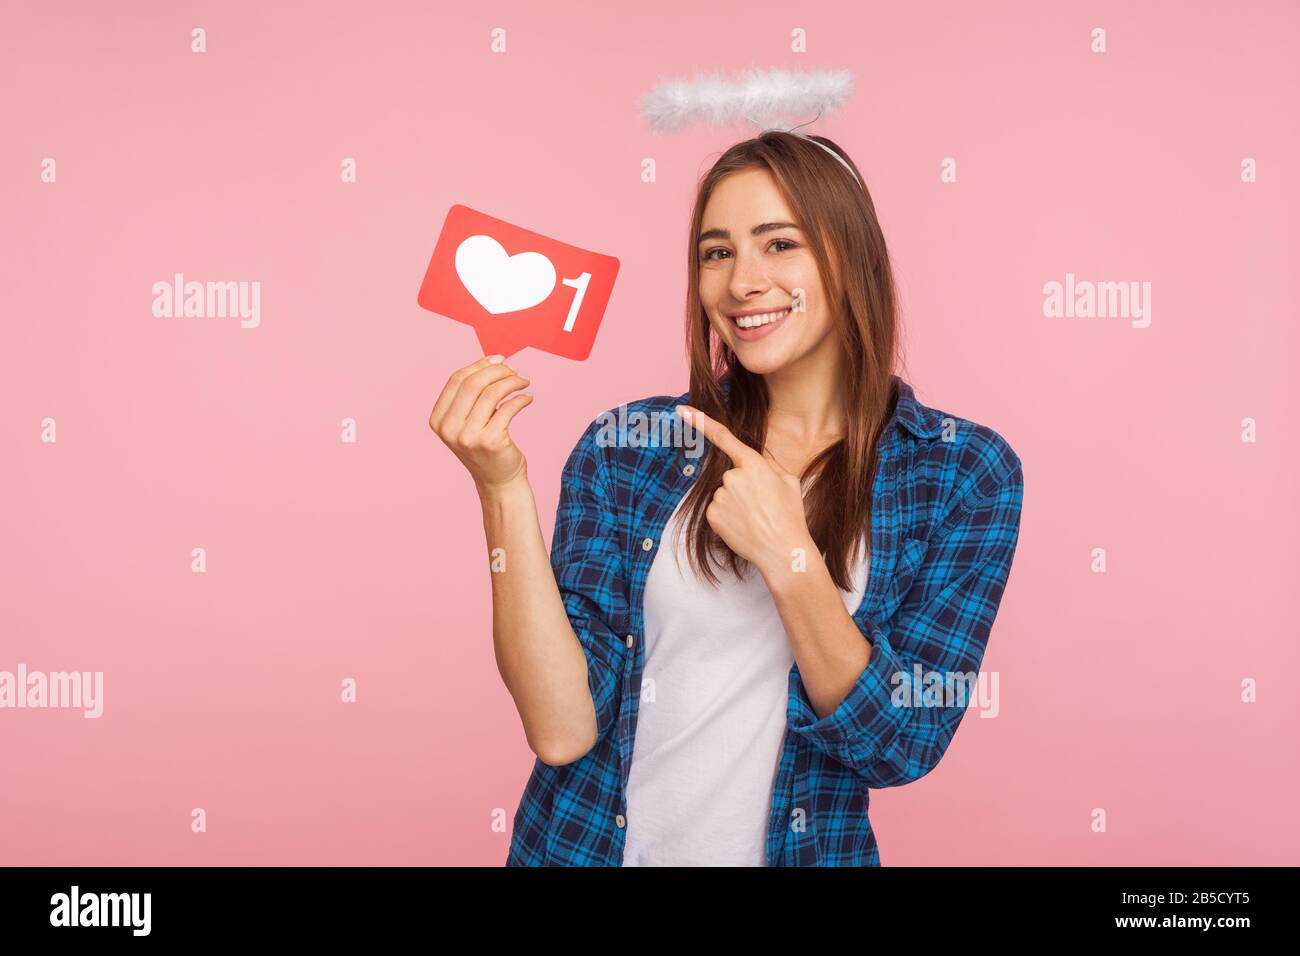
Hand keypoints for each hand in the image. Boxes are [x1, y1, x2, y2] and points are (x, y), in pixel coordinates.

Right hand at [430, 355, 533, 493]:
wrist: (497, 481)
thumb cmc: (485, 444)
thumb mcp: (470, 418)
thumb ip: (473, 392)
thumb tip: (495, 359)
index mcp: (438, 419)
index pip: (457, 379)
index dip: (480, 365)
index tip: (500, 359)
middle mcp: (449, 428)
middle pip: (473, 382)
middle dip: (498, 371)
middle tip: (515, 371)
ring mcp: (468, 436)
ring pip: (492, 393)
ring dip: (512, 382)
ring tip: (523, 382)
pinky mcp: (490, 441)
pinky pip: (508, 408)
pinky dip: (521, 399)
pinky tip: (527, 398)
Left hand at [676, 404, 815, 577]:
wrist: (782, 550)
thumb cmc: (790, 516)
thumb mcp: (788, 481)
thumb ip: (767, 465)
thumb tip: (754, 461)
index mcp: (753, 464)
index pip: (723, 437)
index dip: (699, 421)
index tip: (681, 410)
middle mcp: (732, 477)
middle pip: (731, 475)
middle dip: (743, 486)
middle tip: (762, 505)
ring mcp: (720, 496)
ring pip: (724, 493)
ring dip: (736, 502)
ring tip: (756, 518)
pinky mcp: (712, 514)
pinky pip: (717, 509)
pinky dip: (728, 516)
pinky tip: (743, 525)